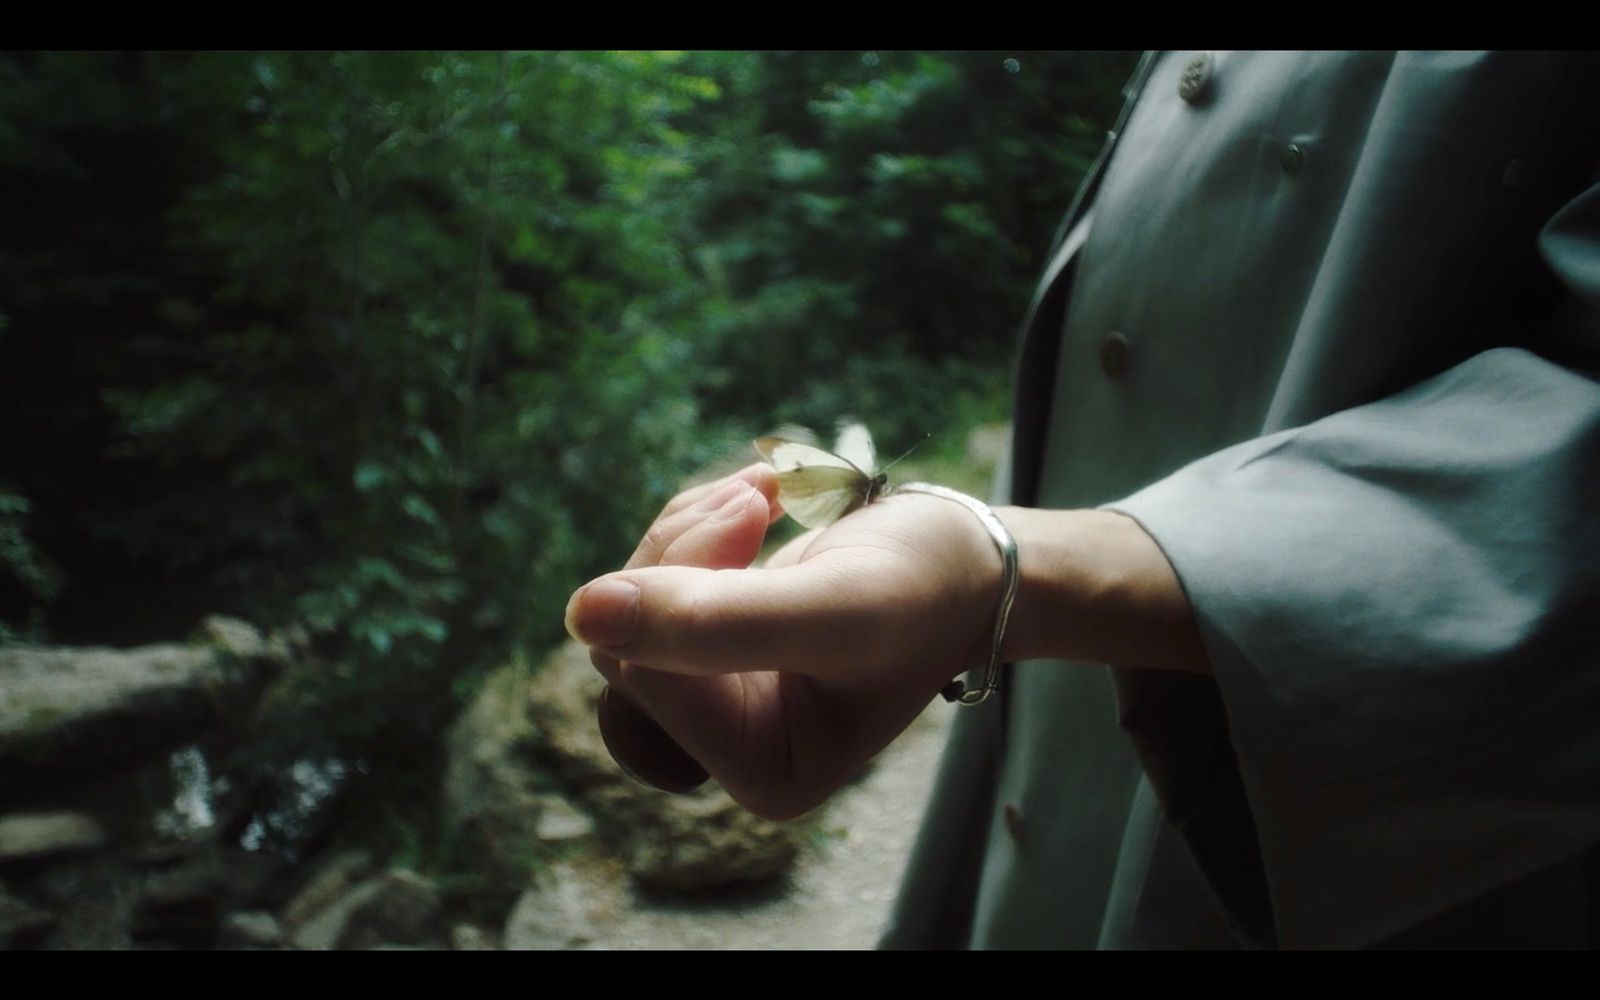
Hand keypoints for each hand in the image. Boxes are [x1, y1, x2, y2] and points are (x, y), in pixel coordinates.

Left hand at [566, 464, 1002, 819]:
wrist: (964, 557)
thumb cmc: (922, 587)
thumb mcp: (835, 606)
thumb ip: (714, 622)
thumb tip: (581, 615)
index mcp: (765, 772)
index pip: (641, 679)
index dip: (680, 583)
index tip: (754, 516)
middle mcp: (731, 749)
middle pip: (621, 650)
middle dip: (679, 553)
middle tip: (754, 498)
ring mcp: (717, 699)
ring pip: (626, 611)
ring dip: (684, 532)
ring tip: (759, 491)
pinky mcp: (711, 648)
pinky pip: (648, 586)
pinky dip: (691, 527)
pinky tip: (753, 500)